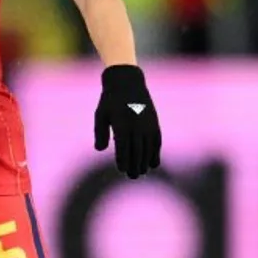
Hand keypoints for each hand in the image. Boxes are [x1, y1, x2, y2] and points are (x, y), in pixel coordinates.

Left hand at [94, 64, 161, 178]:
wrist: (127, 82)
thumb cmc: (110, 101)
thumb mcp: (100, 114)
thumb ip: (100, 132)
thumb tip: (100, 149)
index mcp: (122, 122)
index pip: (123, 146)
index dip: (123, 159)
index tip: (121, 169)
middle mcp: (137, 123)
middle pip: (137, 149)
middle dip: (135, 164)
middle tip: (132, 176)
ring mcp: (147, 122)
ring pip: (148, 147)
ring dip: (146, 161)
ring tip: (141, 172)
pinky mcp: (154, 121)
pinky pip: (157, 140)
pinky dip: (156, 152)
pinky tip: (153, 163)